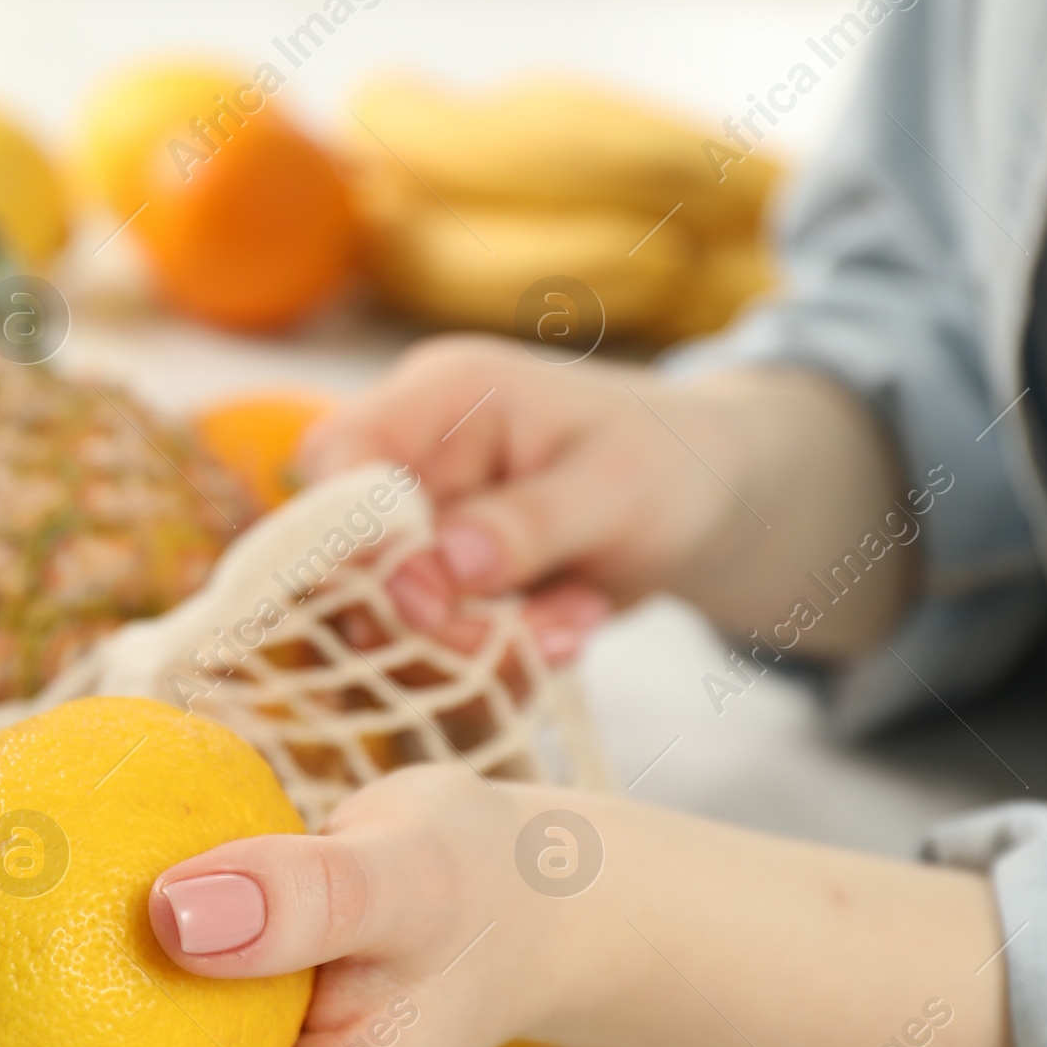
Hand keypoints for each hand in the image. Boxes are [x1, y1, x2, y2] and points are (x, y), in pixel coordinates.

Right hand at [301, 336, 919, 663]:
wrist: (709, 491)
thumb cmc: (670, 462)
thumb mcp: (616, 489)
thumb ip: (524, 525)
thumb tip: (432, 570)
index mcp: (444, 393)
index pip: (338, 461)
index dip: (355, 544)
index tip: (425, 607)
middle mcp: (414, 451)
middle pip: (352, 555)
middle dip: (438, 620)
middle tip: (534, 639)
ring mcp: (422, 517)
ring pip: (390, 613)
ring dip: (478, 644)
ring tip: (574, 625)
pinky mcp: (440, 573)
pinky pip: (434, 637)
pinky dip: (498, 653)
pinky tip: (570, 625)